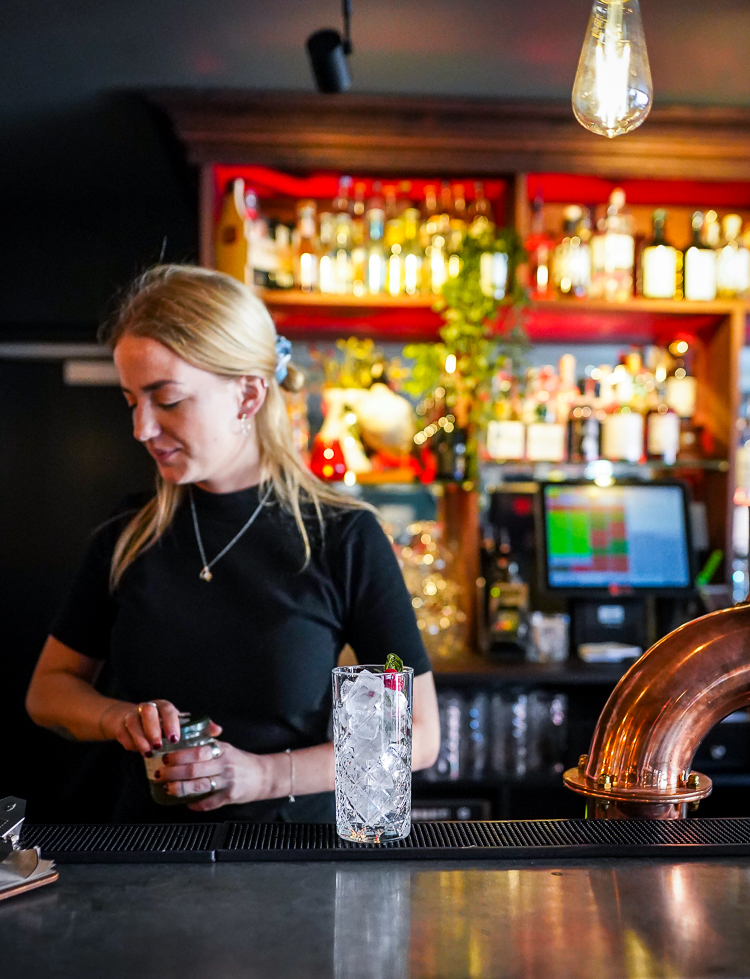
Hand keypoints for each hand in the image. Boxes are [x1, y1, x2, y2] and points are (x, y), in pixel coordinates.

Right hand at [99, 699, 184, 755]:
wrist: (133, 719)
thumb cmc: (160, 724)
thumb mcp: (175, 723)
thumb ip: (191, 726)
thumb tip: (212, 729)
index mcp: (162, 706)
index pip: (167, 709)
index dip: (171, 723)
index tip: (174, 739)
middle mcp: (147, 708)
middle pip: (148, 711)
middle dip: (153, 729)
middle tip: (158, 746)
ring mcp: (132, 716)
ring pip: (133, 722)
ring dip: (140, 739)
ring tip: (148, 753)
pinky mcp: (121, 726)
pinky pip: (123, 734)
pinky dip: (131, 744)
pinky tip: (140, 752)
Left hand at [152, 739, 266, 810]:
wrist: (264, 775)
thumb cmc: (241, 761)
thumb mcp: (226, 748)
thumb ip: (208, 744)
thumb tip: (183, 740)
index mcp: (222, 749)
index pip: (197, 751)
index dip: (179, 755)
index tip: (165, 757)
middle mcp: (225, 764)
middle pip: (195, 769)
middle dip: (174, 772)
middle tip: (160, 773)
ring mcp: (228, 781)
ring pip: (200, 786)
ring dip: (181, 788)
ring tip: (168, 788)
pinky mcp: (230, 797)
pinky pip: (210, 802)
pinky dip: (197, 804)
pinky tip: (187, 803)